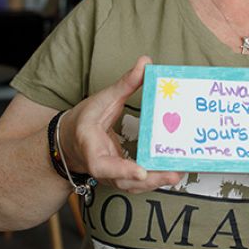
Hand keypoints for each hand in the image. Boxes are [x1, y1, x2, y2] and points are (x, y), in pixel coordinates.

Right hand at [58, 55, 183, 193]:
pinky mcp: (120, 176)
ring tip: (177, 173)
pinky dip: (153, 180)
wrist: (70, 140)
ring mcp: (110, 175)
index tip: (141, 171)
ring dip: (155, 182)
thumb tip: (145, 62)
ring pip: (131, 186)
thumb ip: (125, 83)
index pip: (103, 165)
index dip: (122, 169)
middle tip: (173, 173)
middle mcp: (100, 167)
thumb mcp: (102, 98)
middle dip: (149, 180)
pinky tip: (172, 172)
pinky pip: (136, 183)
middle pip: (123, 181)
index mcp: (91, 148)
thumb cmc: (85, 119)